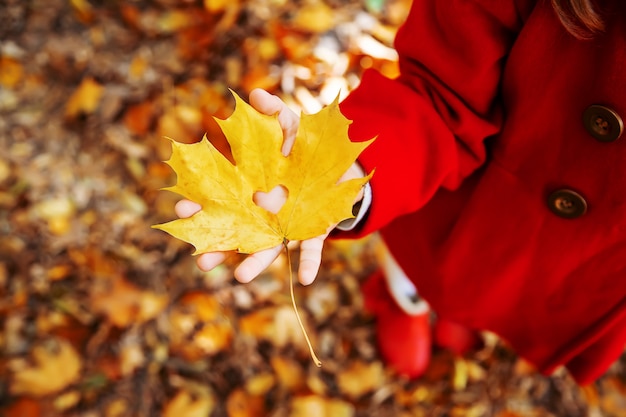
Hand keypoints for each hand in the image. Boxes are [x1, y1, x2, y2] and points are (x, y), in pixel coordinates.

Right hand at [175, 88, 363, 284]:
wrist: (343, 162)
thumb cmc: (309, 144)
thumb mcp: (293, 126)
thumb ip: (274, 113)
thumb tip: (255, 93)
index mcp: (253, 185)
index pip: (220, 197)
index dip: (201, 205)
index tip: (182, 212)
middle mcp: (267, 209)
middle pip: (238, 229)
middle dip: (219, 244)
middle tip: (200, 260)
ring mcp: (289, 223)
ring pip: (269, 245)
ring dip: (256, 261)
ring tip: (240, 277)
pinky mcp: (315, 230)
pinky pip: (310, 249)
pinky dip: (308, 263)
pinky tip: (303, 280)